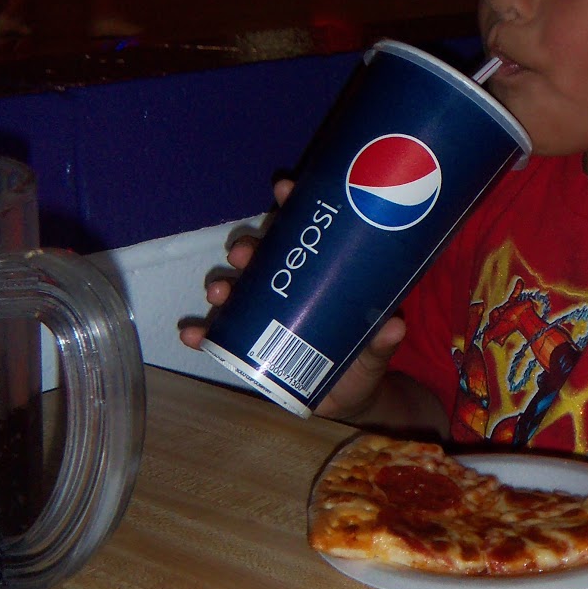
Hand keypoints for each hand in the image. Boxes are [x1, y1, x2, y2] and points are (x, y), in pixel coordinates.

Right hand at [177, 177, 407, 421]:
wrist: (345, 400)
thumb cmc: (361, 361)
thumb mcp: (375, 351)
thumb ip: (382, 341)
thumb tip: (395, 326)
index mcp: (317, 275)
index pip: (303, 232)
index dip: (291, 205)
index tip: (283, 188)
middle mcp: (286, 287)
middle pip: (261, 257)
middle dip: (248, 250)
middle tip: (243, 255)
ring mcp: (264, 315)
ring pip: (237, 289)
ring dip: (223, 286)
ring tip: (218, 293)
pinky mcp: (249, 345)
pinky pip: (221, 336)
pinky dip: (204, 334)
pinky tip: (192, 335)